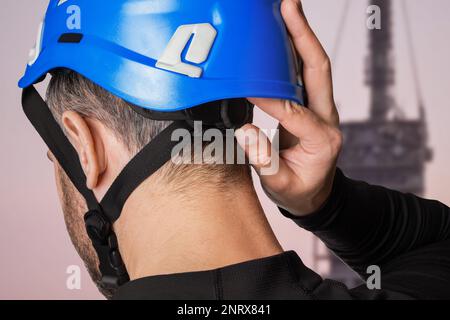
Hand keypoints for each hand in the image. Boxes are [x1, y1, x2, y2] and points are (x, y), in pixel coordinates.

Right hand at [235, 0, 341, 216]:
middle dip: (302, 36)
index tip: (244, 84)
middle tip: (288, 7)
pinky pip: (305, 72)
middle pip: (317, 69)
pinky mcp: (312, 104)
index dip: (268, 98)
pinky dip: (294, 50)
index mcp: (322, 139)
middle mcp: (327, 118)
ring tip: (286, 10)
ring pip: (313, 65)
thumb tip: (246, 133)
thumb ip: (264, 162)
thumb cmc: (299, 191)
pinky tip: (281, 35)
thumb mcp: (280, 186)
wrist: (315, 193)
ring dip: (300, 36)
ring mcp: (322, 108)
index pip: (293, 110)